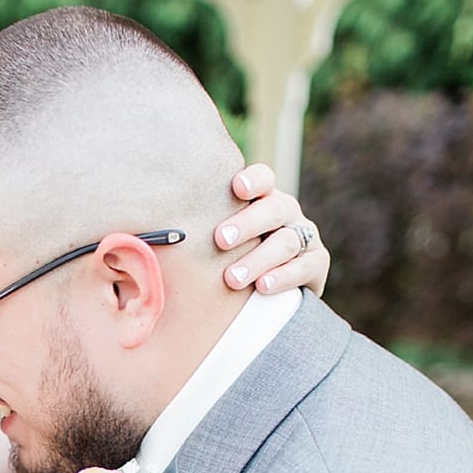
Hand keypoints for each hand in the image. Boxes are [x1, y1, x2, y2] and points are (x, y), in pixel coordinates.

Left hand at [216, 164, 329, 296]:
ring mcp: (305, 237)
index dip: (254, 180)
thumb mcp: (221, 241)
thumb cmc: (234, 259)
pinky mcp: (318, 263)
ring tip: (233, 278)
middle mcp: (288, 213)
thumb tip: (155, 230)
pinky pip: (305, 267)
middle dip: (248, 223)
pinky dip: (283, 277)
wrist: (273, 294)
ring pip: (287, 241)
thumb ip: (204, 228)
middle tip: (220, 240)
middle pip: (275, 208)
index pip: (265, 178)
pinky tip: (262, 287)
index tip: (236, 188)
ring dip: (259, 258)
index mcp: (264, 199)